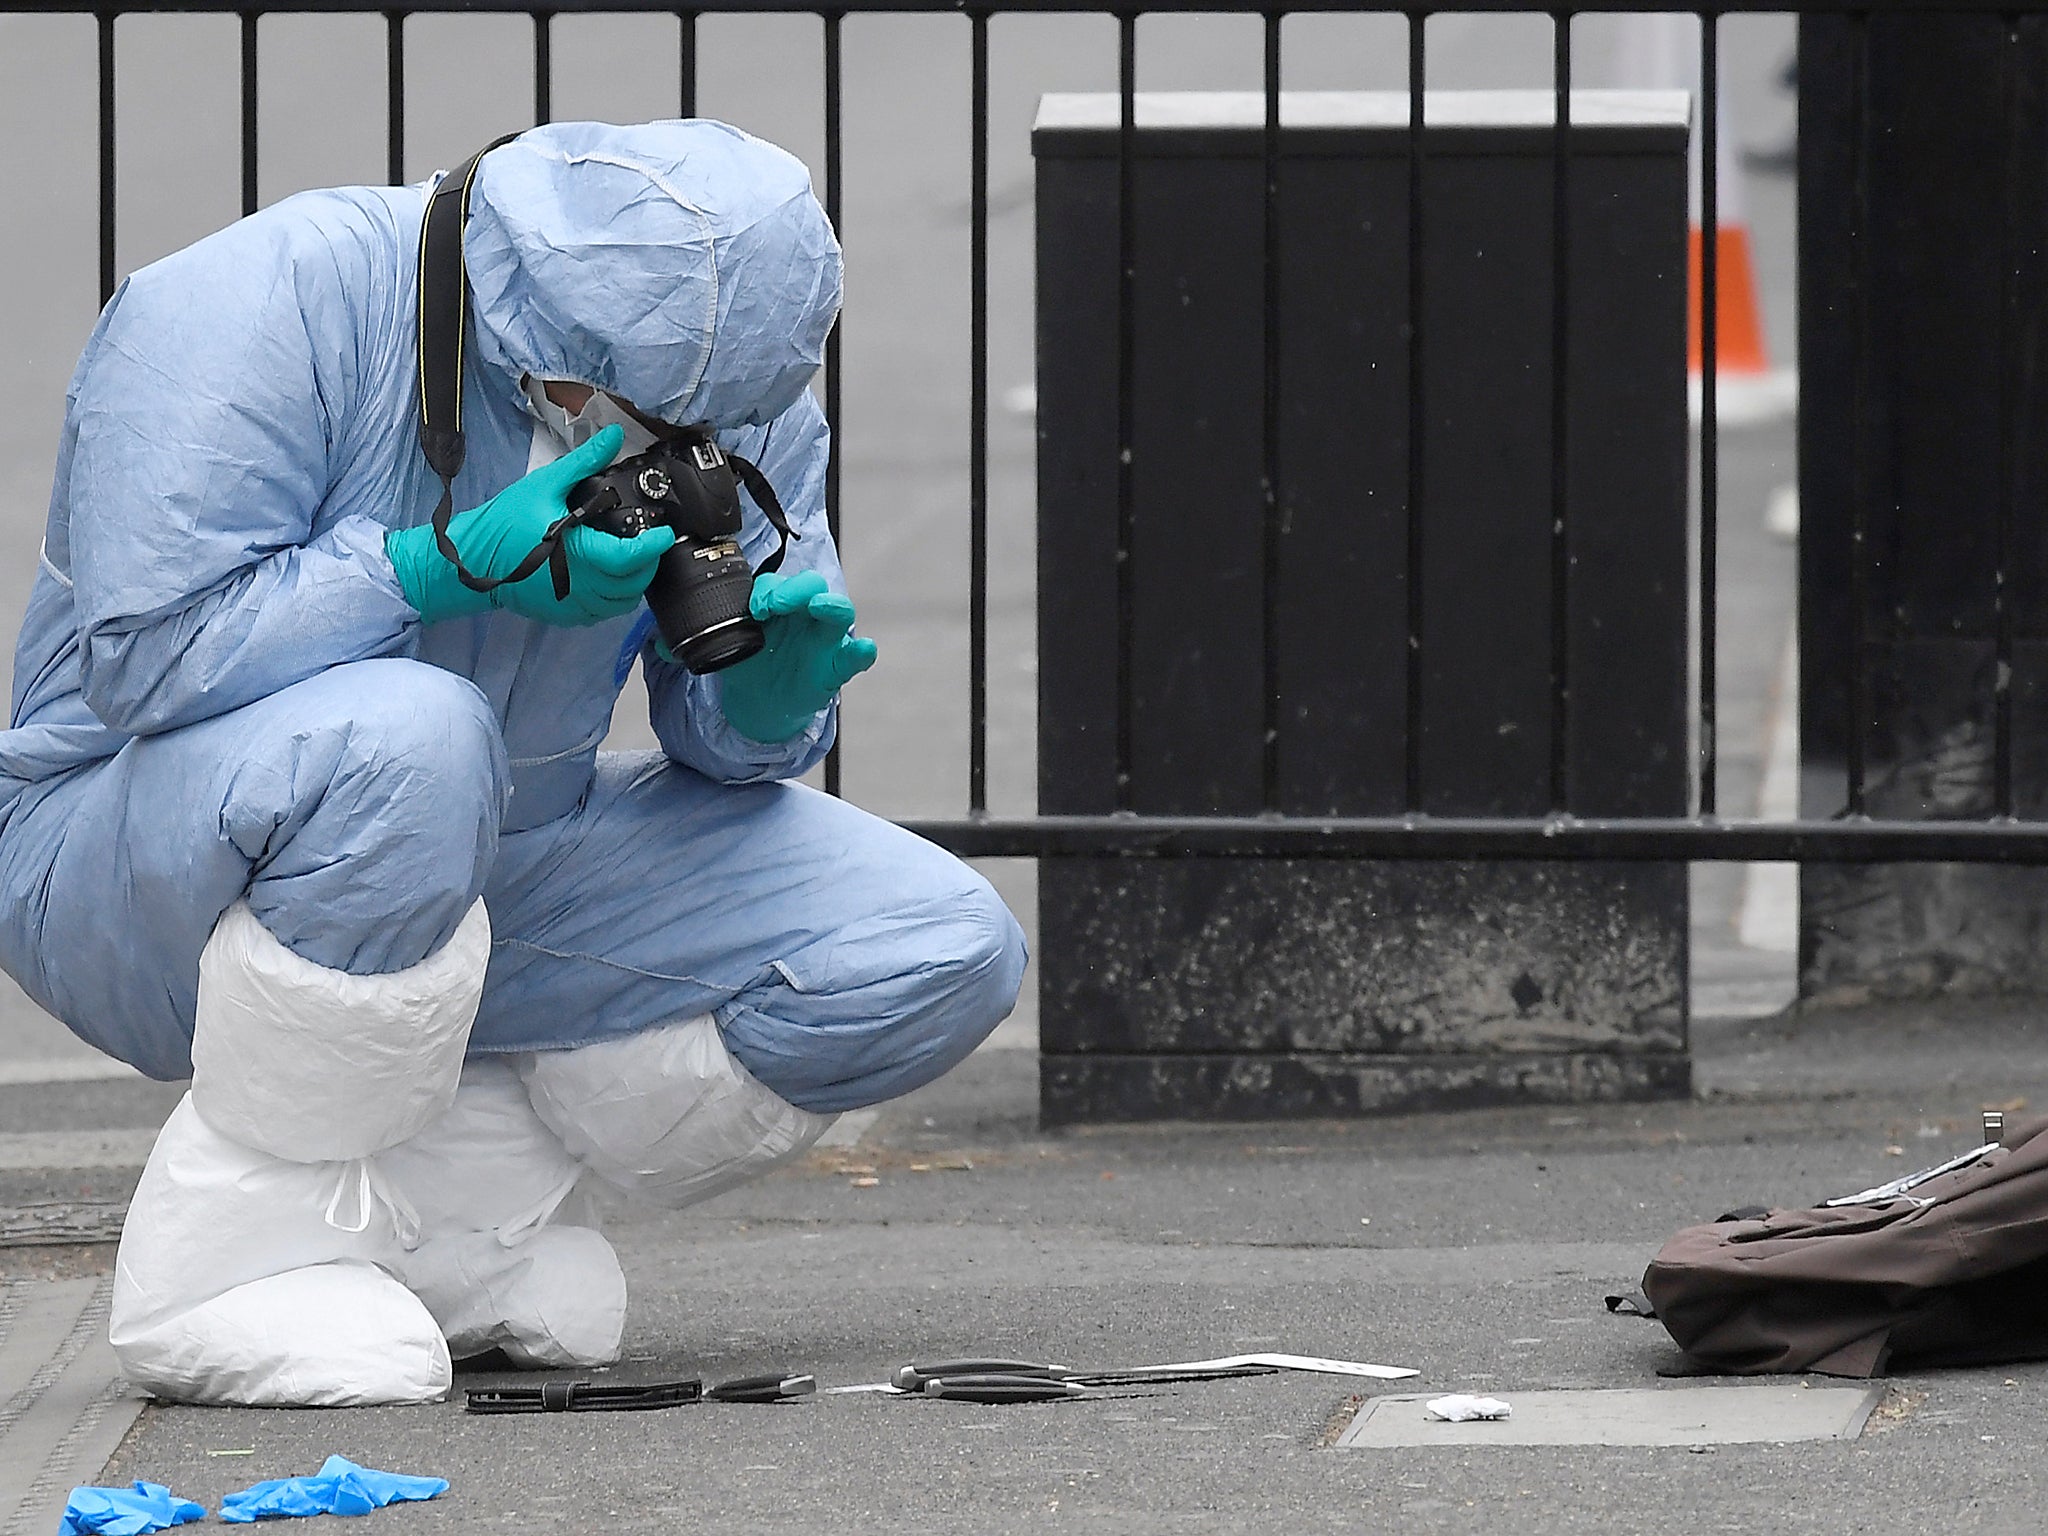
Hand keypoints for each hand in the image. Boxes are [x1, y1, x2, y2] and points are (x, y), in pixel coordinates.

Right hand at [387, 424, 675, 625]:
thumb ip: (584, 462)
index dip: (654, 547)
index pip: (629, 559)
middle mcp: (579, 584)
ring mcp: (572, 604)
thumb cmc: (505, 522)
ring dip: (633, 583)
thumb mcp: (545, 484)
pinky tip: (608, 576)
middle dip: (647, 563)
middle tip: (648, 542)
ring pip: (622, 603)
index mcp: (576, 553)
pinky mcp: (565, 615)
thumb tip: (612, 436)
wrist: (471, 559)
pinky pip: (602, 613)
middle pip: (633, 583)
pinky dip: (613, 598)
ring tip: (631, 558)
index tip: (665, 533)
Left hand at [717, 570, 878, 742]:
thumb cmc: (751, 663)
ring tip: (818, 606)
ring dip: (832, 606)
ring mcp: (826, 641)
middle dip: (796, 589)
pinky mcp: (837, 669)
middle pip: (814, 586)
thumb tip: (714, 620)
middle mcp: (807, 616)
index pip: (783, 582)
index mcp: (783, 605)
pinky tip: (864, 649)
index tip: (755, 607)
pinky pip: (855, 658)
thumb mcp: (733, 642)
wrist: (759, 700)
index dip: (771, 587)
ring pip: (840, 613)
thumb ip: (729, 627)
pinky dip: (862, 653)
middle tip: (775, 605)